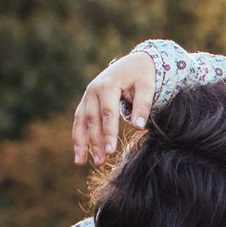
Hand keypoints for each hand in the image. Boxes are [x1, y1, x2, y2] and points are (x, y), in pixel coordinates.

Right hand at [73, 51, 156, 165]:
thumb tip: (138, 127)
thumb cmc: (142, 76)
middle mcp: (93, 90)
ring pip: (81, 121)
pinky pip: (79, 121)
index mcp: (108, 85)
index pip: (108, 113)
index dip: (108, 132)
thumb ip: (143, 106)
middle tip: (100, 161)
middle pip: (93, 119)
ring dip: (81, 142)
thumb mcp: (147, 87)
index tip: (111, 151)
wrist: (133, 63)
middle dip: (95, 141)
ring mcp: (88, 96)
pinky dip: (78, 137)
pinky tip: (79, 155)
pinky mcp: (87, 102)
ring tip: (81, 163)